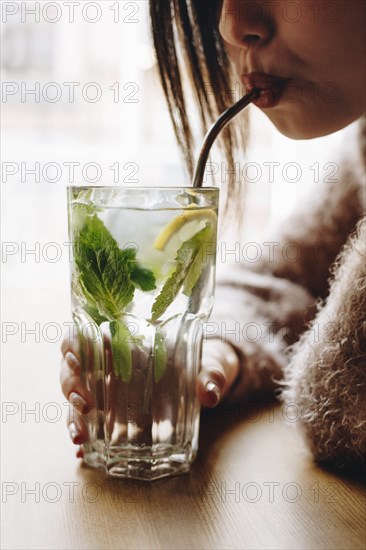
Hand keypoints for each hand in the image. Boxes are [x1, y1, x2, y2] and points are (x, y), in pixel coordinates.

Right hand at [60, 336, 239, 455]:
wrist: (207, 379)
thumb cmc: (201, 362)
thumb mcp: (209, 365)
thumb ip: (210, 376)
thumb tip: (210, 394)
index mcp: (125, 341)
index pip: (84, 335)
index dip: (72, 345)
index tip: (75, 359)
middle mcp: (110, 364)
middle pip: (73, 369)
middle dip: (71, 386)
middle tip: (84, 403)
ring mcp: (109, 390)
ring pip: (76, 398)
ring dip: (72, 416)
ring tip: (80, 437)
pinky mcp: (114, 414)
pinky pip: (90, 422)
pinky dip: (85, 436)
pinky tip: (83, 453)